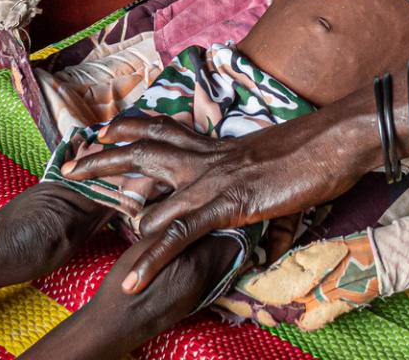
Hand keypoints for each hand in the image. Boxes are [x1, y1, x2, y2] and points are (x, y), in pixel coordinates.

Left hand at [59, 110, 360, 295]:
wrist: (337, 140)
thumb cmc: (316, 150)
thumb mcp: (278, 166)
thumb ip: (259, 187)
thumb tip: (258, 210)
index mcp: (219, 146)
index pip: (166, 130)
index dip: (133, 128)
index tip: (105, 130)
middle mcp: (208, 157)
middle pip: (143, 151)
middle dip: (104, 158)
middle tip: (71, 162)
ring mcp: (214, 180)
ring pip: (152, 198)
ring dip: (120, 217)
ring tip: (84, 223)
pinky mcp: (226, 203)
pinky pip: (180, 234)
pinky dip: (152, 259)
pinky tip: (133, 279)